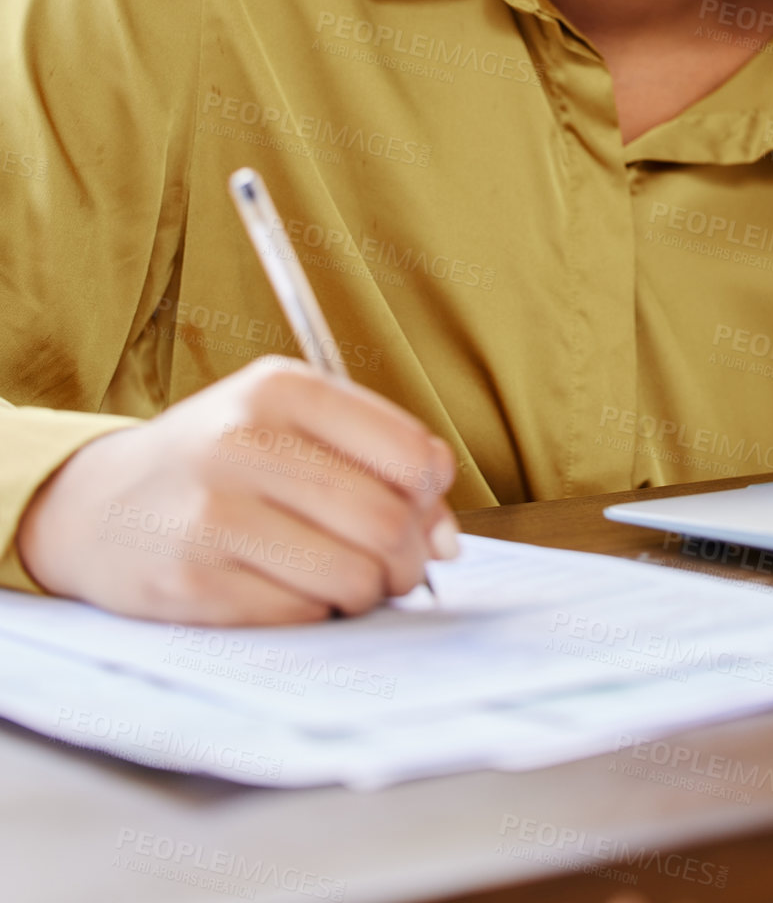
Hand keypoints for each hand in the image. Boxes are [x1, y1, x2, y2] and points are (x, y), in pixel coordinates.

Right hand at [14, 355, 458, 623]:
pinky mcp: (192, 583)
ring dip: (368, 593)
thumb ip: (377, 460)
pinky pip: (303, 615)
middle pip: (386, 521)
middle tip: (396, 567)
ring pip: (352, 576)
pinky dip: (316, 614)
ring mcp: (213, 513)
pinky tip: (292, 591)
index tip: (424, 516)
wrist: (97, 504)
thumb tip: (444, 539)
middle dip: (409, 559)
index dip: (433, 499)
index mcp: (280, 388)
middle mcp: (244, 440)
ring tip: (347, 581)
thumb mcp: (289, 423)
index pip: (409, 452)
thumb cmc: (218, 461)